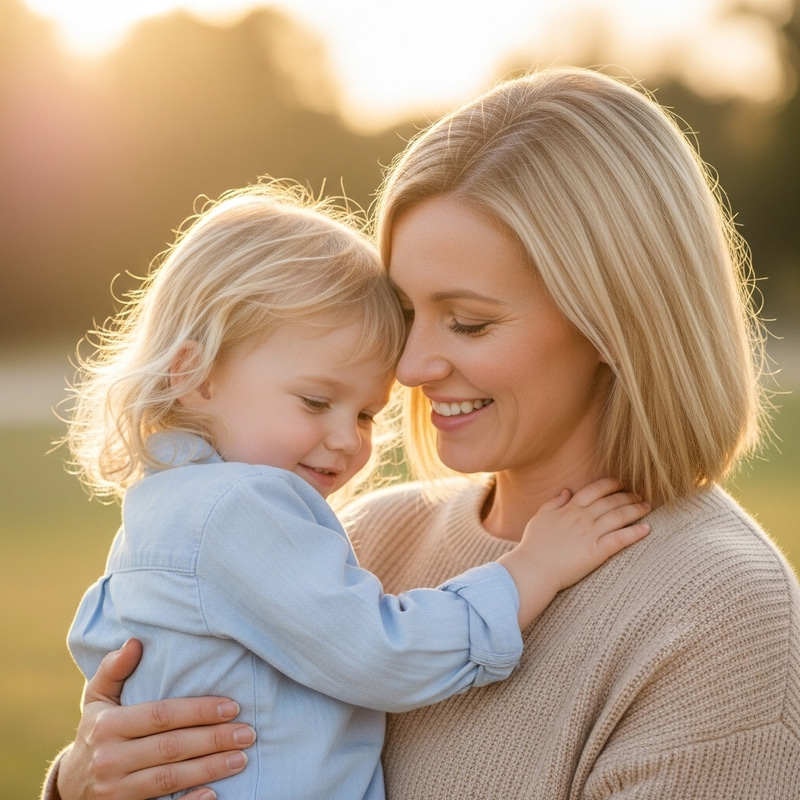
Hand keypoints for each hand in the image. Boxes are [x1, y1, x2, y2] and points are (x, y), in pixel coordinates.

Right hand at [57, 639, 254, 799]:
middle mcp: (109, 759)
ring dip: (210, 769)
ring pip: (169, 780)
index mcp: (107, 726)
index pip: (161, 716)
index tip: (232, 706)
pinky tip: (214, 794)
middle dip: (213, 740)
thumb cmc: (96, 732)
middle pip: (170, 748)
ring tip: (241, 758)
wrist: (70, 787)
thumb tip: (135, 642)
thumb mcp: (97, 700)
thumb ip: (114, 670)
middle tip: (248, 733)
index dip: (198, 711)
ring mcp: (115, 791)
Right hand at [498, 478, 649, 627]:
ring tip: (647, 507)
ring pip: (619, 516)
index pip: (595, 490)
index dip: (610, 484)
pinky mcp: (596, 551)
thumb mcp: (539, 518)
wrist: (533, 568)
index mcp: (570, 508)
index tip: (621, 483)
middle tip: (641, 496)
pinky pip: (620, 539)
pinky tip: (647, 529)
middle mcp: (582, 517)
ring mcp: (590, 533)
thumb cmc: (533, 545)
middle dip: (628, 496)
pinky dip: (635, 533)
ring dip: (636, 510)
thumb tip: (565, 491)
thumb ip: (553, 503)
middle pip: (611, 501)